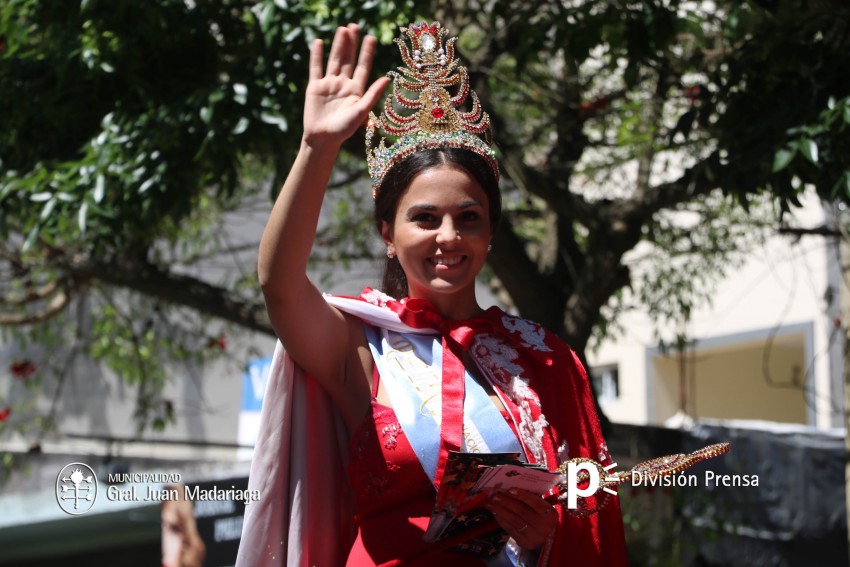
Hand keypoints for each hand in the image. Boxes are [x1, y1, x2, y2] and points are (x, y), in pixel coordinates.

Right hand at [302, 24, 388, 147]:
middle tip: (355, 26)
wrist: (323, 139)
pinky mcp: (315, 87)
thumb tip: (387, 78)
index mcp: (356, 90)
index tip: (371, 37)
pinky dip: (316, 55)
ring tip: (342, 29)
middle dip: (351, 43)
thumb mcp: (361, 111)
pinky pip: (316, 68)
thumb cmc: (344, 129)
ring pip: (334, 60)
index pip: (363, 67)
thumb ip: (372, 94)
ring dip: (338, 45)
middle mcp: (343, 84)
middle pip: (348, 59)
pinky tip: (318, 42)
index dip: (367, 53)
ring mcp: (329, 84)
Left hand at [487, 488, 558, 550]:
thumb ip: (529, 497)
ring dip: (500, 510)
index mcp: (551, 515)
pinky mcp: (524, 543)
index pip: (536, 503)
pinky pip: (509, 529)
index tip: (509, 489)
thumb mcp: (540, 505)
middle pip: (522, 512)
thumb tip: (507, 489)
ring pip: (514, 521)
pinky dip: (501, 519)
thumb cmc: (540, 515)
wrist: (545, 534)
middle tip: (494, 495)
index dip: (522, 496)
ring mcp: (534, 537)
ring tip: (490, 503)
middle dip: (506, 502)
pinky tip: (495, 512)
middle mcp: (545, 527)